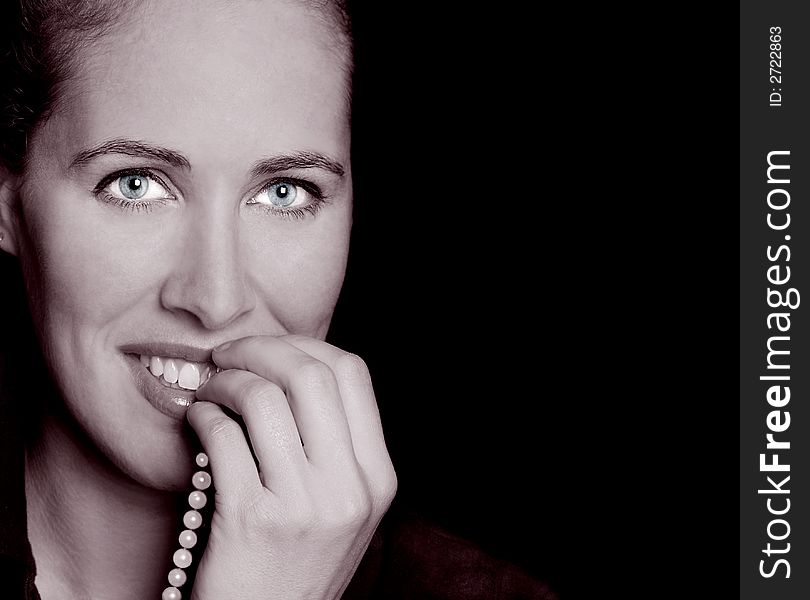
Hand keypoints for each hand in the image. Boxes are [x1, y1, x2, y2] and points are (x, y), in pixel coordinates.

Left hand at [186, 334, 396, 598]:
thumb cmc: (296, 564)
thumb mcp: (342, 507)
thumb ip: (335, 445)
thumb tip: (290, 368)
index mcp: (378, 477)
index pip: (353, 373)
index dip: (306, 345)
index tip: (274, 348)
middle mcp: (349, 488)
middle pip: (310, 374)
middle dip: (261, 348)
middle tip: (231, 354)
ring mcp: (304, 506)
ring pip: (262, 398)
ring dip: (226, 379)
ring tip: (210, 386)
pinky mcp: (252, 520)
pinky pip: (223, 435)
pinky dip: (203, 413)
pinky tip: (198, 419)